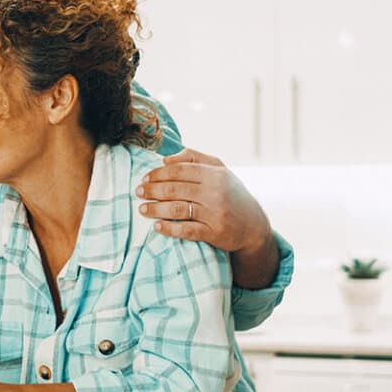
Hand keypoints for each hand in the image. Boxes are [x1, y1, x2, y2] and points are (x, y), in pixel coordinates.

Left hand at [136, 148, 270, 251]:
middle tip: (138, 192)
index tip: (144, 178)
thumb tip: (165, 159)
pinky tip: (156, 226)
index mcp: (214, 174)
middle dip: (152, 190)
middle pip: (174, 189)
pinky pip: (187, 230)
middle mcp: (215, 192)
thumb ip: (194, 158)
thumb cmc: (231, 193)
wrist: (254, 225)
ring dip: (155, 209)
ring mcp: (215, 213)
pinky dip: (169, 228)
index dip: (158, 174)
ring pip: (177, 209)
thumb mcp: (219, 170)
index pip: (179, 170)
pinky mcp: (215, 233)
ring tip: (142, 208)